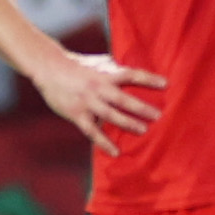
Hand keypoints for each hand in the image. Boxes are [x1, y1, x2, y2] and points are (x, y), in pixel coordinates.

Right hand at [28, 49, 166, 156]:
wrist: (49, 68)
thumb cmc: (76, 64)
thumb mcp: (97, 63)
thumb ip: (114, 69)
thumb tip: (133, 73)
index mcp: (105, 74)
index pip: (131, 75)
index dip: (148, 79)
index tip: (166, 84)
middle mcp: (98, 88)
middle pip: (123, 99)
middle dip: (141, 107)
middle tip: (158, 115)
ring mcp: (87, 102)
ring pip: (110, 115)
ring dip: (128, 123)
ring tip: (143, 130)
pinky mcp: (76, 114)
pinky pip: (92, 131)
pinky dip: (104, 143)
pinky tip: (116, 152)